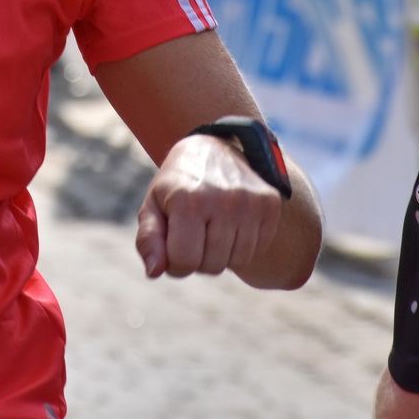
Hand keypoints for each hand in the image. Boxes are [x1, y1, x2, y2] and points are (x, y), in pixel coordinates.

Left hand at [136, 134, 283, 277]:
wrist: (214, 147)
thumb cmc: (177, 184)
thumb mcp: (153, 205)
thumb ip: (148, 240)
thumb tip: (155, 272)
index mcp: (188, 200)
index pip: (184, 262)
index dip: (175, 263)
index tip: (174, 246)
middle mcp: (223, 200)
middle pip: (212, 265)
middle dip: (199, 258)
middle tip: (195, 233)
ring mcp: (250, 202)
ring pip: (237, 261)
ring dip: (222, 254)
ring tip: (213, 228)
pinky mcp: (270, 204)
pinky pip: (257, 249)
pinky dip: (242, 245)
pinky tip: (232, 225)